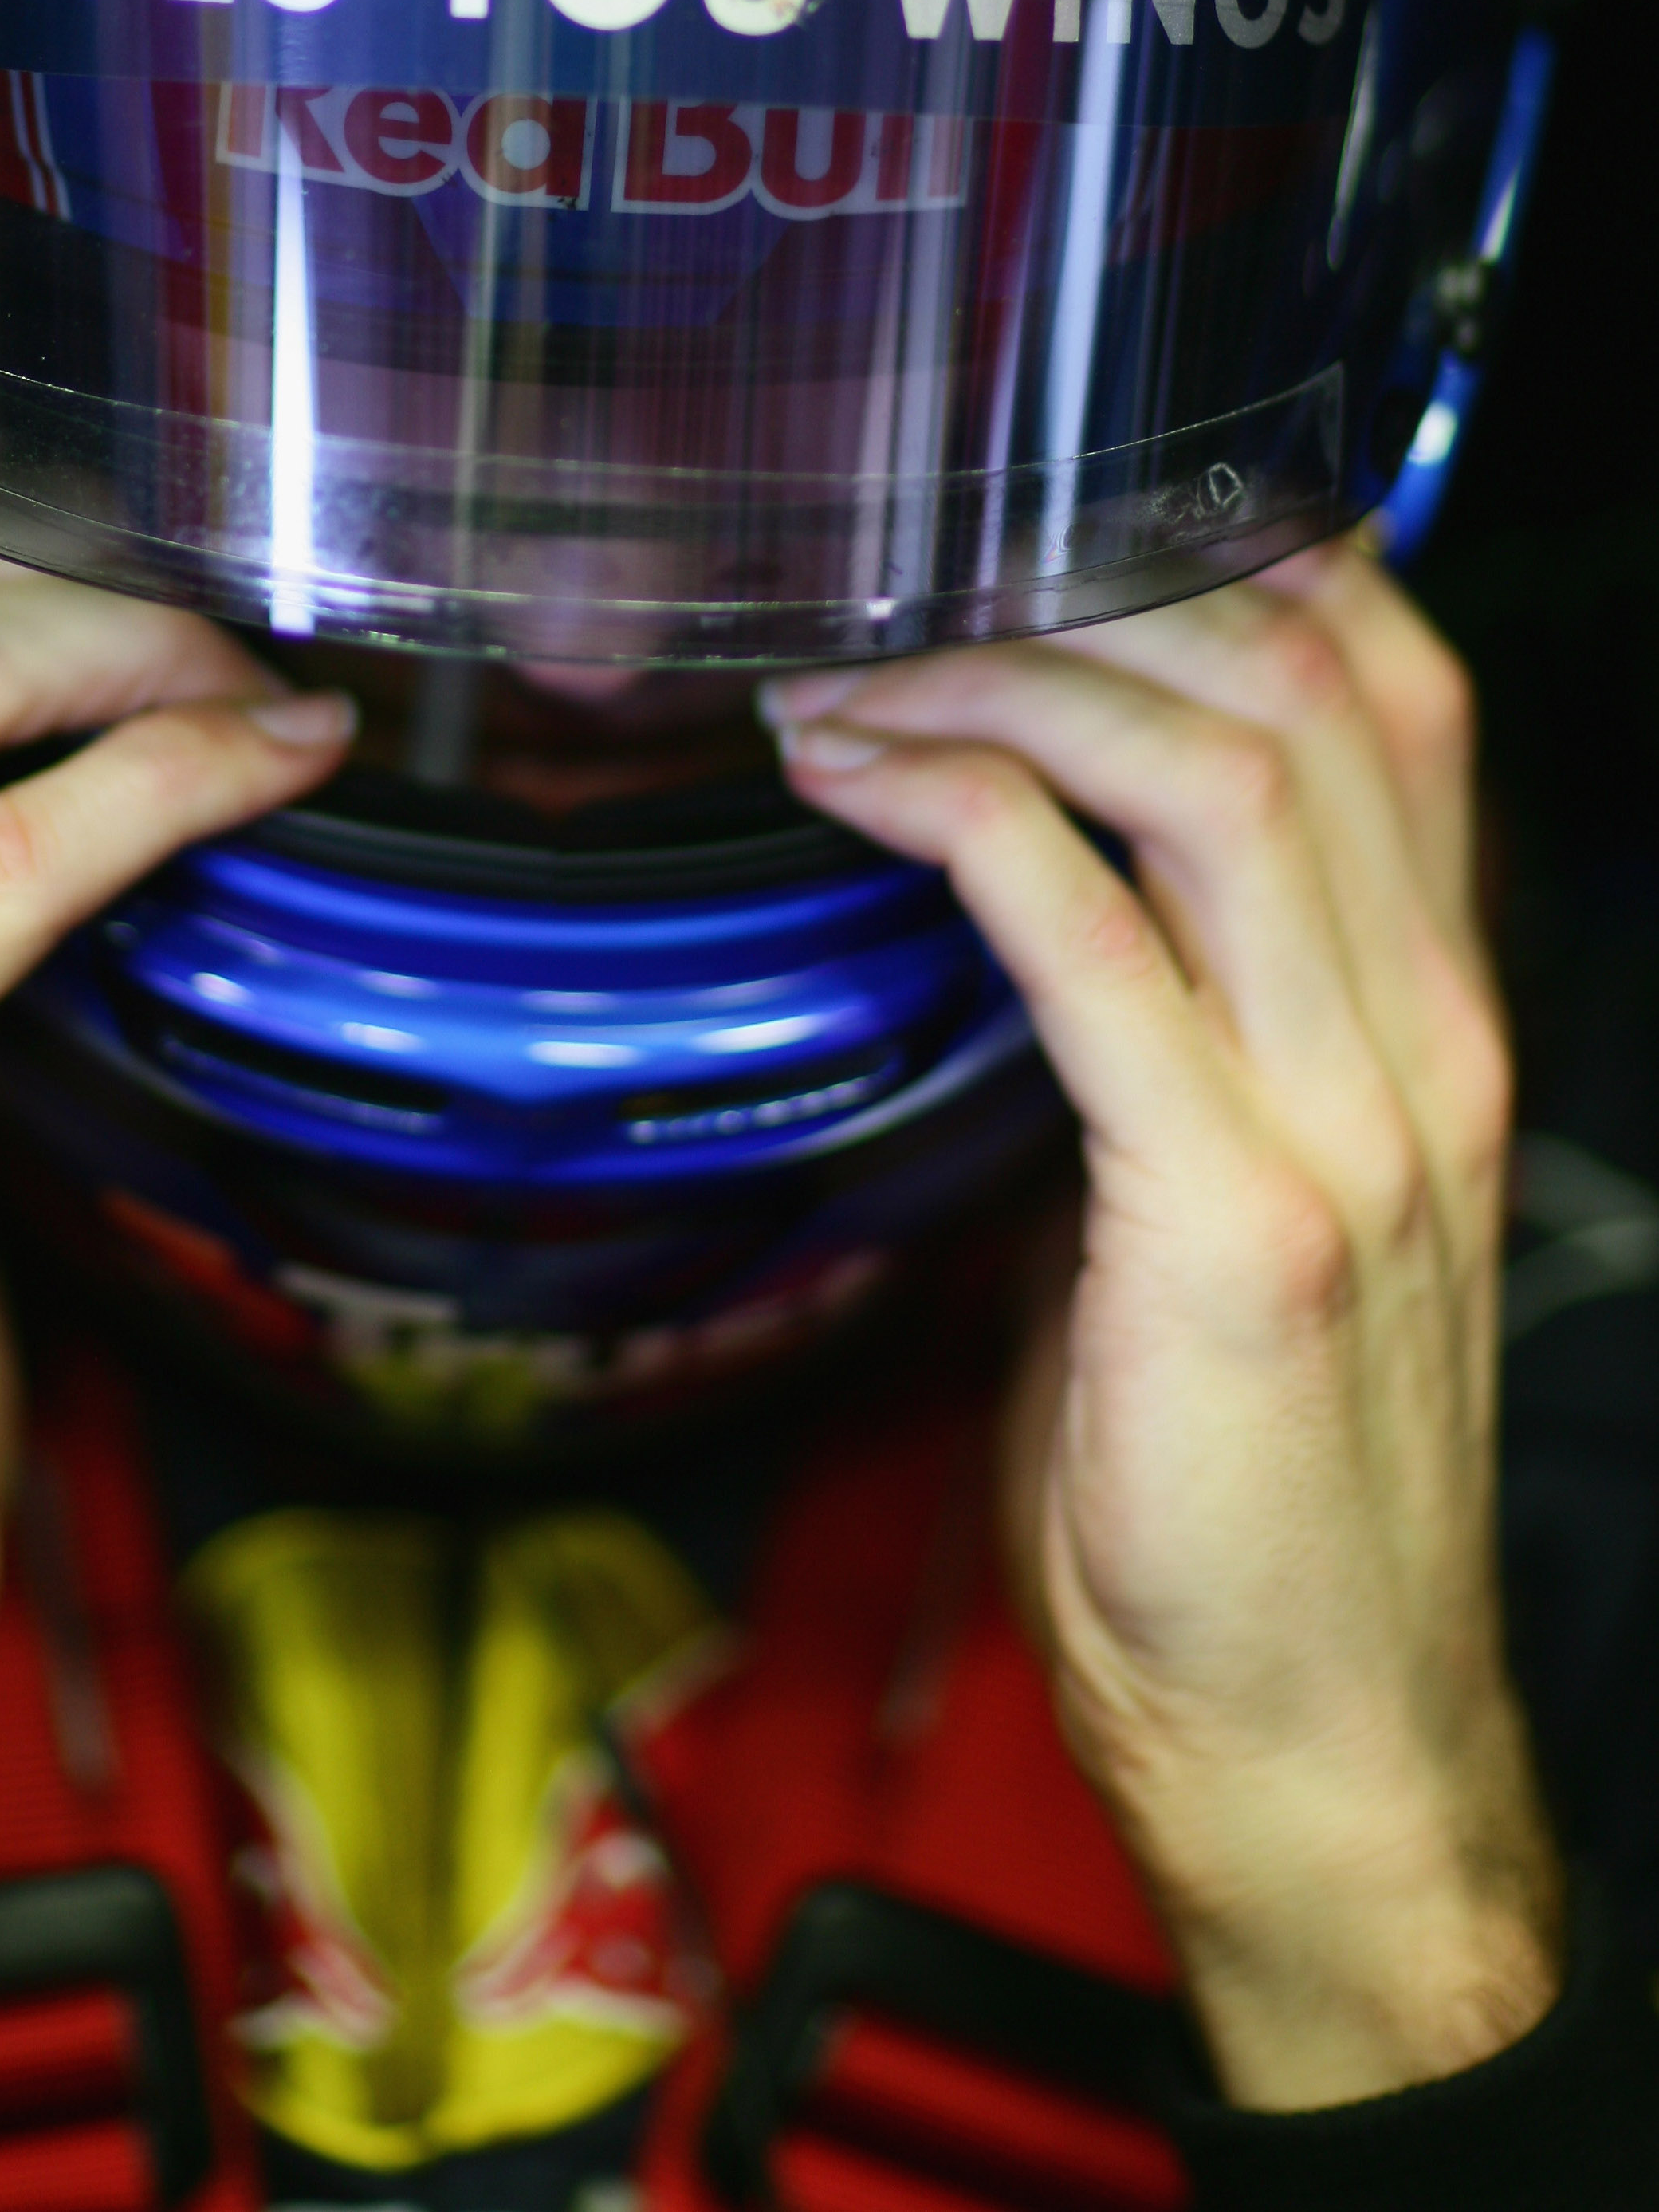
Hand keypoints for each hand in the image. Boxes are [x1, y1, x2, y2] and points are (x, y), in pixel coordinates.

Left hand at [763, 544, 1563, 2110]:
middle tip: (907, 586)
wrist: (1321, 1752)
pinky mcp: (1232, 1215)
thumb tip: (1001, 887)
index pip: (1397, 696)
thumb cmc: (1247, 1491)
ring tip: (847, 675)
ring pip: (1209, 769)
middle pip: (1300, 687)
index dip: (1237, 561)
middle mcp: (1421, 1038)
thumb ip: (1169, 1038)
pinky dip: (956, 810)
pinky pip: (1085, 934)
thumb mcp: (1242, 1210)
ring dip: (1003, 679)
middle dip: (1091, 586)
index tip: (1056, 527)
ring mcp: (1345, 1120)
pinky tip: (845, 774)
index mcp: (1434, 1022)